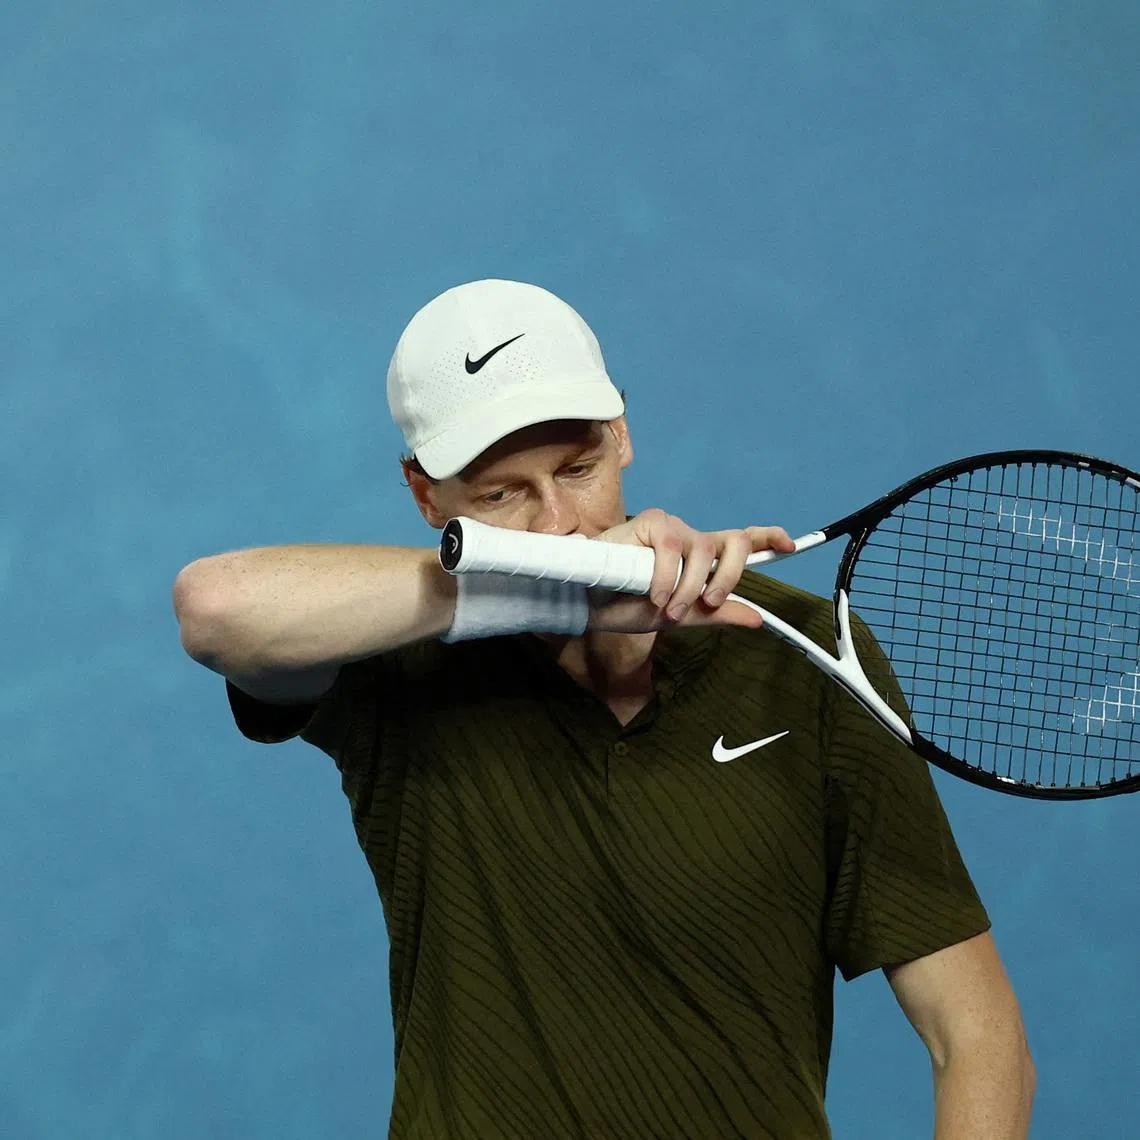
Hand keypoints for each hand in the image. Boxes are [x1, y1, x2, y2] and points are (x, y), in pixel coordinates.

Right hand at [587, 508, 794, 633]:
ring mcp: (672, 529)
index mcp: (702, 560)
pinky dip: (666, 578)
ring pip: (702, 551)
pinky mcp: (651, 522)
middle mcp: (692, 540)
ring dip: (688, 589)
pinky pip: (673, 548)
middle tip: (709, 602)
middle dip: (729, 575)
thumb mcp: (681, 617)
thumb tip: (758, 619)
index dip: (768, 538)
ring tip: (667, 608)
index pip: (741, 541)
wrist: (589, 603)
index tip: (789, 545)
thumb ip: (716, 615)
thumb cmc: (629, 605)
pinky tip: (653, 594)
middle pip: (734, 542)